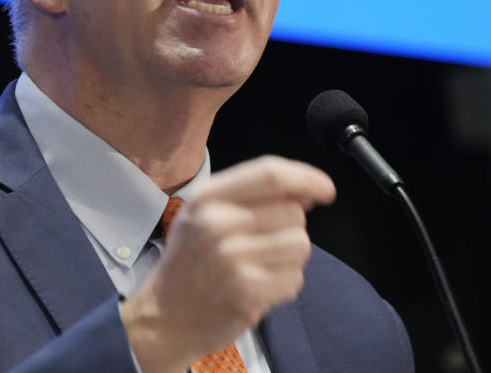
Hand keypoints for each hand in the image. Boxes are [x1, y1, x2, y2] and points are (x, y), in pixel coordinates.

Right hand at [120, 155, 335, 372]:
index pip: (271, 174)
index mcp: (207, 198)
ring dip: (290, 257)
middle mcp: (219, 223)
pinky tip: (260, 286)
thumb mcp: (205, 215)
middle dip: (290, 226)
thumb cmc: (190, 261)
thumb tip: (307, 193)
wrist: (165, 316)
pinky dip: (286, 284)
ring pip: (300, 244)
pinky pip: (296, 278)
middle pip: (293, 211)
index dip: (307, 178)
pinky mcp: (248, 292)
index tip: (325, 189)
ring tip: (261, 266)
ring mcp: (233, 259)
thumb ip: (250, 196)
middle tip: (263, 243)